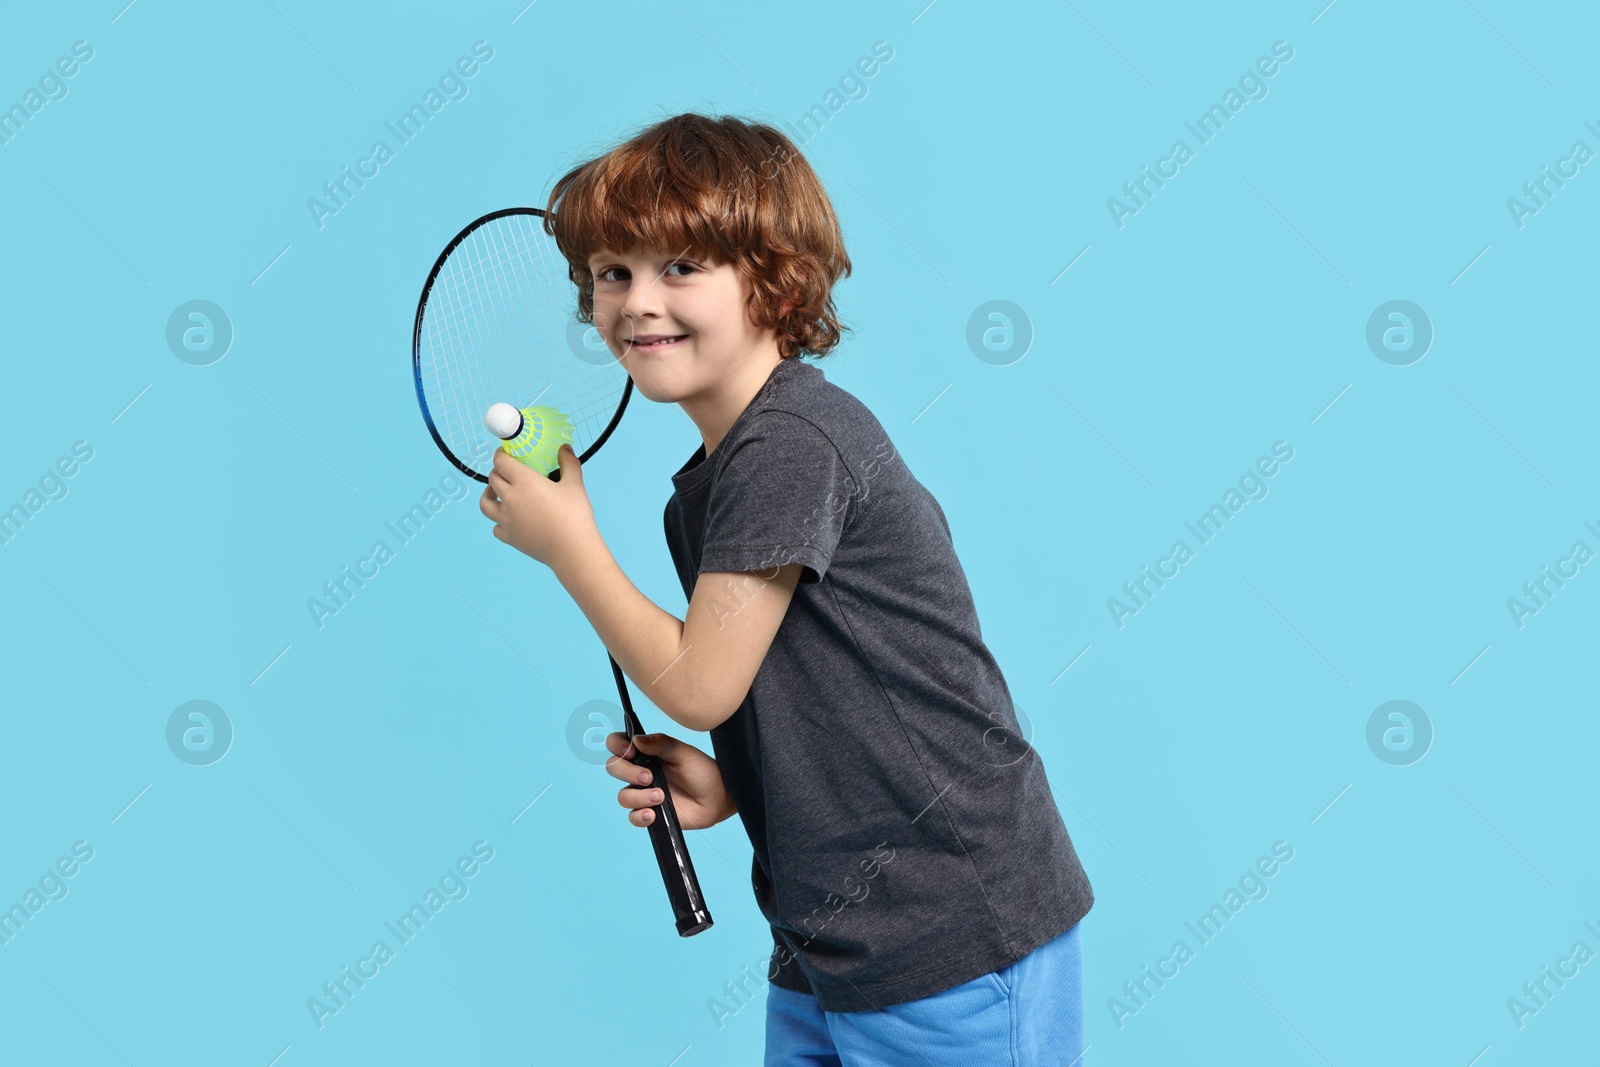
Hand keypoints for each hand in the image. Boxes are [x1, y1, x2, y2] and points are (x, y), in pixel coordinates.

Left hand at [479, 444, 595, 567]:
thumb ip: (568, 463)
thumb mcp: (574, 485)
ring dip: (488, 495)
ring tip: (496, 493)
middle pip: (492, 479)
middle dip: (498, 472)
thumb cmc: (574, 515)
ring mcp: (507, 520)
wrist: (572, 549)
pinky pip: (495, 527)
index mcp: (524, 482)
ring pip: (485, 503)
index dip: (500, 455)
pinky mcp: (510, 537)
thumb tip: (565, 449)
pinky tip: (509, 519)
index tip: (505, 453)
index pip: (501, 462)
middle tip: (507, 471)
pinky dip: (499, 521)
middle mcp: (510, 499)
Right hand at [604, 731, 735, 830]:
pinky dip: (640, 816)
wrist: (717, 797)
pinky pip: (633, 817)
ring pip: (623, 796)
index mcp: (646, 753)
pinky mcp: (651, 813)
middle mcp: (640, 772)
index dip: (616, 745)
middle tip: (649, 777)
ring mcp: (644, 794)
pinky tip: (654, 813)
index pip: (618, 744)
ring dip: (638, 797)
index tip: (629, 750)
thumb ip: (660, 744)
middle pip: (614, 769)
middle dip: (627, 772)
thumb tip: (637, 739)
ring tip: (660, 796)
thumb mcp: (683, 752)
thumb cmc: (702, 771)